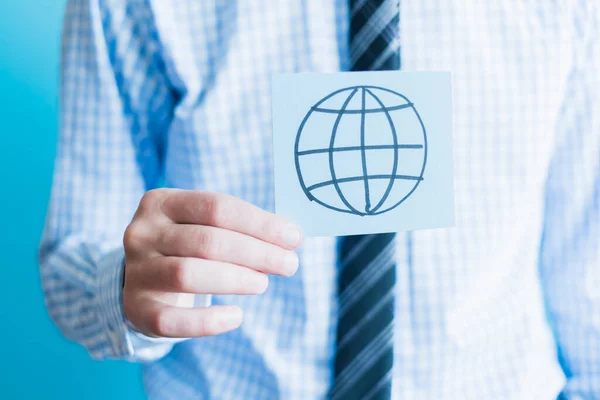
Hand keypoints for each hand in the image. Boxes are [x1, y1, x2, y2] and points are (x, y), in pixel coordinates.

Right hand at [122, 189, 301, 337]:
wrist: (142, 276)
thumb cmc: (187, 245)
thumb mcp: (205, 225)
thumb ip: (241, 227)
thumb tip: (289, 236)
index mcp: (162, 202)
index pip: (216, 207)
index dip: (259, 223)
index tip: (293, 237)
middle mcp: (142, 233)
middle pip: (206, 241)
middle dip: (256, 253)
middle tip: (289, 264)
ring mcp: (136, 271)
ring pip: (188, 274)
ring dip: (235, 279)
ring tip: (263, 283)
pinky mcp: (136, 308)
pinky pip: (171, 320)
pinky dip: (207, 321)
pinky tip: (236, 317)